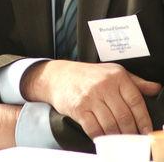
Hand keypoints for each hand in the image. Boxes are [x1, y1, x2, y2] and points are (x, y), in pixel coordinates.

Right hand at [21, 60, 161, 139]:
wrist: (59, 76)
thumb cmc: (88, 75)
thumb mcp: (112, 72)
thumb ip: (135, 82)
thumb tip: (156, 88)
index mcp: (116, 76)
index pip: (136, 101)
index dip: (144, 120)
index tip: (147, 132)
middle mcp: (104, 85)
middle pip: (124, 116)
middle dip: (131, 132)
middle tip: (133, 139)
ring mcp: (91, 97)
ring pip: (111, 125)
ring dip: (117, 136)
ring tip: (119, 139)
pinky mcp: (79, 108)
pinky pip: (94, 129)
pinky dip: (101, 137)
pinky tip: (103, 137)